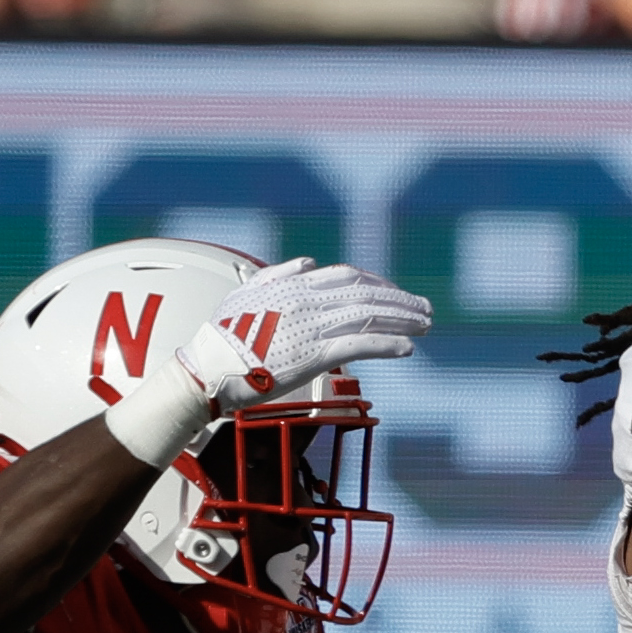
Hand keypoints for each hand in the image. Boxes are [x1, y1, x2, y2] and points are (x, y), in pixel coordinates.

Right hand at [178, 258, 432, 409]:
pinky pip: (360, 346)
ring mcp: (311, 326)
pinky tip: (407, 348)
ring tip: (425, 325)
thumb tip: (306, 263)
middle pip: (366, 294)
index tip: (394, 293)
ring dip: (402, 319)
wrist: (206, 369)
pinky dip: (387, 344)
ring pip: (369, 317)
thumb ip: (277, 275)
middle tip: (425, 308)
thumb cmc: (222, 338)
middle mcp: (306, 300)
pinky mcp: (313, 355)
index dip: (377, 284)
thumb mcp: (246, 294)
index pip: (347, 277)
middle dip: (400, 300)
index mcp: (292, 284)